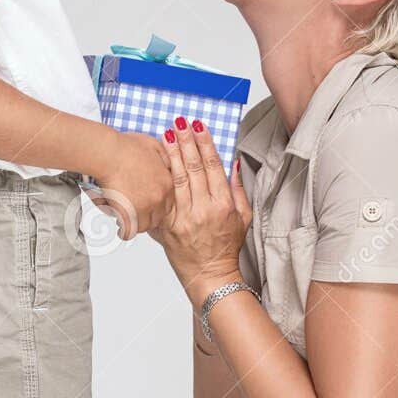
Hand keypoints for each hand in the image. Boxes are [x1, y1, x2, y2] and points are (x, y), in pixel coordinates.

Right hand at [90, 131, 172, 239]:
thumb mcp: (153, 145)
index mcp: (167, 182)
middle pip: (159, 216)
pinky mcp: (130, 213)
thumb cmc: (125, 147)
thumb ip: (165, 156)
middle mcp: (159, 197)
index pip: (169, 203)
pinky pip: (130, 231)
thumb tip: (170, 160)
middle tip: (136, 212)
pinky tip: (120, 225)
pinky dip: (125, 230)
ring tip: (127, 218)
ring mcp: (145, 206)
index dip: (157, 204)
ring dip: (137, 223)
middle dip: (148, 215)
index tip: (148, 203)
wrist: (109, 153)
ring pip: (146, 225)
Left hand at [150, 116, 251, 307]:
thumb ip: (237, 190)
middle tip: (181, 122)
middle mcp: (203, 209)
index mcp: (223, 205)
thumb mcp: (242, 218)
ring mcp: (185, 217)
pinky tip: (155, 162)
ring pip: (177, 178)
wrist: (210, 275)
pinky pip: (164, 197)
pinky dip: (160, 177)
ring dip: (171, 153)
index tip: (200, 127)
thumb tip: (233, 163)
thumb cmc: (226, 248)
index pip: (213, 166)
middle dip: (187, 141)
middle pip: (193, 167)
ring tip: (167, 134)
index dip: (206, 144)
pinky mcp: (169, 226)